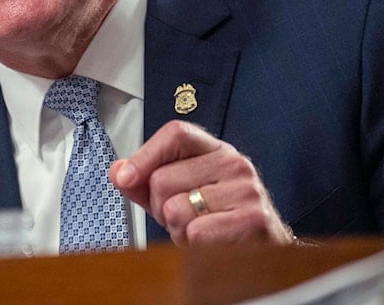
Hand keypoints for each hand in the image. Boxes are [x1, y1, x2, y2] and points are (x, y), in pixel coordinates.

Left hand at [109, 120, 293, 245]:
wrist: (264, 250)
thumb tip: (118, 172)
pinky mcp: (253, 220)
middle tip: (183, 218)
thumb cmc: (217, 220)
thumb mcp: (178, 194)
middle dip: (161, 209)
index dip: (144, 155)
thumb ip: (145, 183)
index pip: (176, 133)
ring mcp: (246, 190)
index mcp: (214, 150)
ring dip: (178, 231)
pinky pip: (196, 234)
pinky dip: (194, 247)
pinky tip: (210, 246)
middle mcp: (234, 163)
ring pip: (176, 209)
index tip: (126, 177)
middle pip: (163, 178)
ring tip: (198, 231)